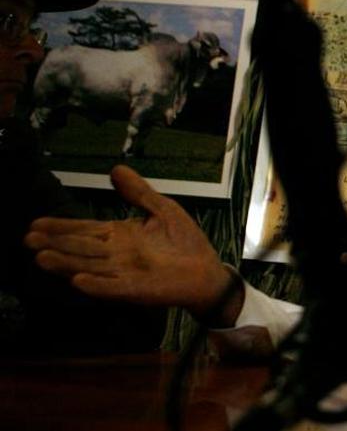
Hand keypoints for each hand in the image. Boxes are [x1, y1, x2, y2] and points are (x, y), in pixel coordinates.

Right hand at [24, 165, 241, 325]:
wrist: (207, 269)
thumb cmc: (184, 242)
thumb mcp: (162, 209)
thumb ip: (138, 193)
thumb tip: (115, 168)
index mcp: (119, 235)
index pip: (85, 229)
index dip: (61, 226)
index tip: (36, 223)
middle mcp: (115, 255)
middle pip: (80, 248)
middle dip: (55, 243)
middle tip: (29, 239)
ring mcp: (123, 273)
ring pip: (89, 267)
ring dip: (66, 263)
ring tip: (42, 257)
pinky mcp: (137, 289)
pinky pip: (113, 288)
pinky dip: (97, 285)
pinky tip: (79, 281)